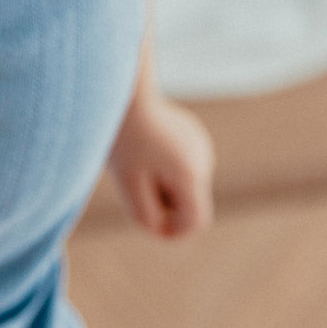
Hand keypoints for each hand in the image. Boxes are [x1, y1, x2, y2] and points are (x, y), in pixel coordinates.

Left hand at [109, 93, 214, 238]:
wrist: (125, 94)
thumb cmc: (123, 142)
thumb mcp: (128, 186)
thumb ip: (146, 217)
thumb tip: (164, 233)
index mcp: (190, 174)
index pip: (195, 222)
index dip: (174, 232)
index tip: (149, 224)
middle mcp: (203, 160)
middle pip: (189, 204)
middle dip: (165, 204)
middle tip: (136, 184)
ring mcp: (202, 146)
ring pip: (186, 186)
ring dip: (165, 185)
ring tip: (140, 163)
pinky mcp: (195, 137)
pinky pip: (183, 168)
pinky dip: (167, 169)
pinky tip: (148, 148)